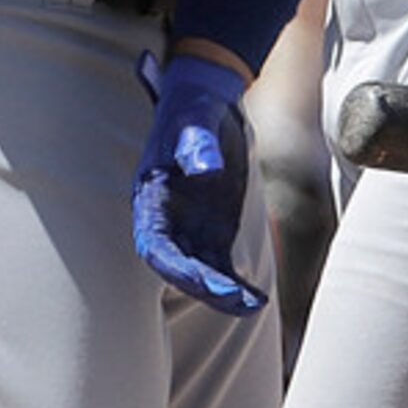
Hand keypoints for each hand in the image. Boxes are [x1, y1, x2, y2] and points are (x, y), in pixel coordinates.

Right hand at [131, 51, 264, 314]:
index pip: (156, 246)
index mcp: (151, 199)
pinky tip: (256, 297)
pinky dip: (235, 284)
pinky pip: (220, 266)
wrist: (205, 100)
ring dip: (222, 293)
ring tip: (253, 306)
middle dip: (205, 288)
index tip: (203, 280)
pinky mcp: (211, 228)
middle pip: (179, 267)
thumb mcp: (195, 121)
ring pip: (200, 272)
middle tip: (239, 303)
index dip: (176, 267)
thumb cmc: (193, 109)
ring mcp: (189, 228)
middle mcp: (166, 221)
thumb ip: (197, 144)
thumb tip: (204, 168)